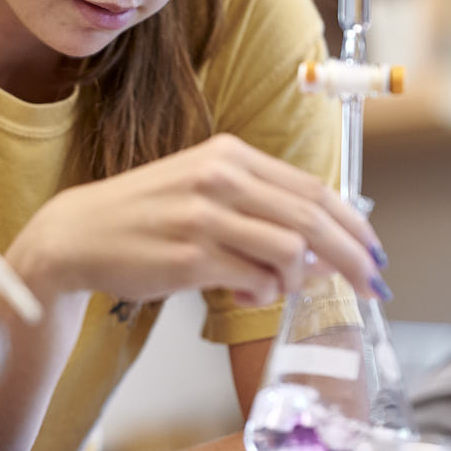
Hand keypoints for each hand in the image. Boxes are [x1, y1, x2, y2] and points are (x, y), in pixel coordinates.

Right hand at [7, 134, 385, 305]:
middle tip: (373, 286)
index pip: (313, 188)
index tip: (374, 252)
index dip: (354, 224)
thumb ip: (259, 207)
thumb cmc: (141, 215)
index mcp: (227, 154)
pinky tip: (242, 294)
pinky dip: (261, 295)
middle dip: (353, 257)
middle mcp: (218, 178)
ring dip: (295, 280)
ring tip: (274, 289)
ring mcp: (203, 217)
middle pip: (313, 218)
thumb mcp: (202, 190)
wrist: (76, 234)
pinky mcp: (189, 256)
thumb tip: (322, 249)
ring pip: (291, 251)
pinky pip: (254, 281)